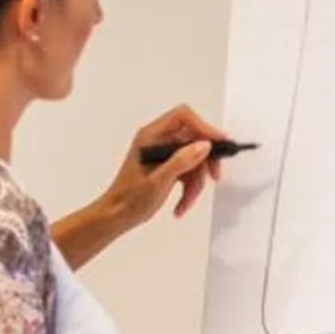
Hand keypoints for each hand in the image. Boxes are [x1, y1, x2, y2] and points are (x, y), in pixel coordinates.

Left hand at [98, 104, 232, 229]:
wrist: (116, 216)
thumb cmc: (129, 198)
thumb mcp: (158, 181)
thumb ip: (181, 161)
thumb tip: (204, 145)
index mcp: (151, 136)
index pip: (183, 117)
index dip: (203, 127)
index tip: (218, 143)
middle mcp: (158, 141)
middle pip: (194, 139)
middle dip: (205, 161)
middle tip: (214, 176)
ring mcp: (164, 155)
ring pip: (194, 160)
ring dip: (196, 183)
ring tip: (186, 202)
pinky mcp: (168, 168)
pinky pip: (189, 173)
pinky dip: (189, 190)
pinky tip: (181, 206)